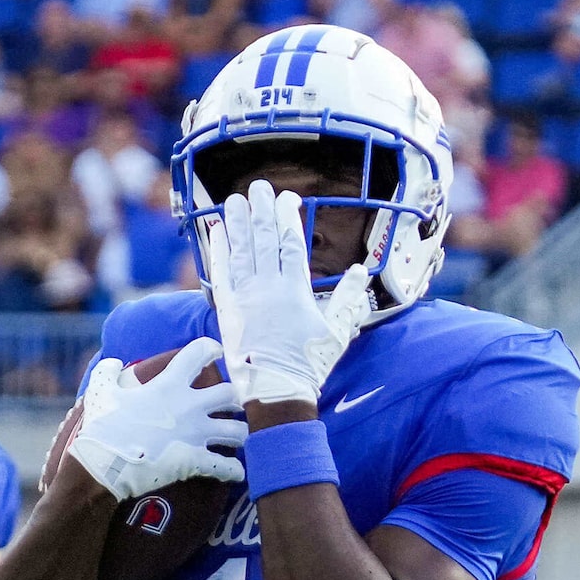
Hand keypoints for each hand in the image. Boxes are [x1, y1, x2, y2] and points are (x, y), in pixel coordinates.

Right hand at [67, 339, 246, 500]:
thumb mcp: (99, 391)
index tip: (216, 351)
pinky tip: (236, 473)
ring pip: (238, 431)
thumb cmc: (102, 426)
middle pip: (230, 395)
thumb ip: (107, 372)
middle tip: (229, 405)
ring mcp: (197, 435)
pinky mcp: (197, 461)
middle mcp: (190, 406)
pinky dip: (234, 472)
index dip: (211, 349)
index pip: (199, 353)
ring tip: (234, 438)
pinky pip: (228, 468)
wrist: (104, 463)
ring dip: (238, 434)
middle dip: (233, 400)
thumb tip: (113, 363)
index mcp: (169, 385)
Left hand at [202, 182, 373, 406]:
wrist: (276, 392)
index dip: (288, 216)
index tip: (288, 198)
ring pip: (240, 250)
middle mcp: (267, 287)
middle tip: (259, 187)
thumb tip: (361, 271)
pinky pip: (220, 273)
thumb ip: (349, 299)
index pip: (290, 242)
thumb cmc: (309, 364)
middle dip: (261, 210)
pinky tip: (218, 232)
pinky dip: (219, 251)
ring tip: (236, 199)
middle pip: (263, 238)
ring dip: (237, 222)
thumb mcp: (337, 332)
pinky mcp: (227, 310)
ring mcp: (245, 297)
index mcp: (295, 290)